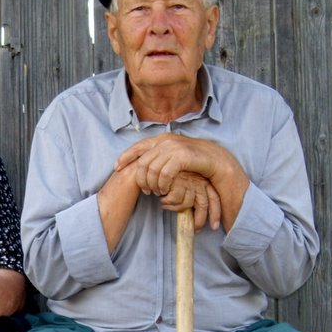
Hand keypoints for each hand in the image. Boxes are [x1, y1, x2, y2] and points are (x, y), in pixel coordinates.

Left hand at [116, 133, 248, 229]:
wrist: (215, 160)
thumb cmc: (193, 161)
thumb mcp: (172, 157)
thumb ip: (158, 158)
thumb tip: (141, 165)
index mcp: (161, 139)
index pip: (137, 146)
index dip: (125, 157)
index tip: (116, 168)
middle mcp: (165, 140)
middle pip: (142, 162)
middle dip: (141, 179)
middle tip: (146, 191)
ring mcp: (174, 147)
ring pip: (152, 170)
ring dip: (152, 184)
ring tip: (157, 192)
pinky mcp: (182, 156)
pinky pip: (164, 174)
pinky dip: (162, 184)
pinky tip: (165, 190)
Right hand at [159, 172, 222, 230]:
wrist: (160, 159)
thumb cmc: (171, 172)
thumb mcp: (185, 180)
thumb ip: (190, 191)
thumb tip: (193, 211)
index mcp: (204, 180)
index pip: (214, 198)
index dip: (215, 214)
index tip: (214, 227)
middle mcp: (199, 181)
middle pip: (203, 206)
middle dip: (199, 221)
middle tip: (196, 230)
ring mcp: (189, 182)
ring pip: (186, 204)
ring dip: (175, 208)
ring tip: (166, 205)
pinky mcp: (178, 182)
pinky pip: (175, 200)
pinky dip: (167, 202)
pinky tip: (162, 199)